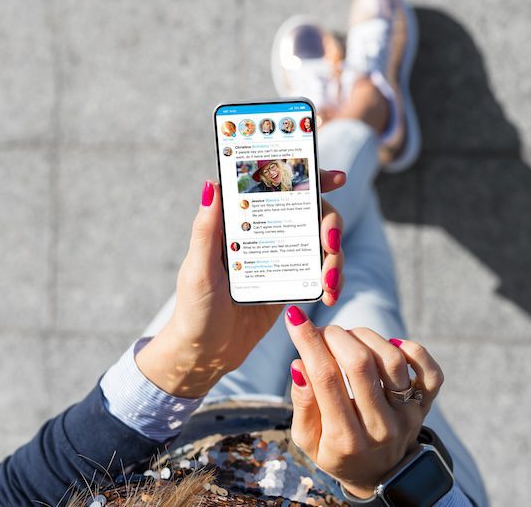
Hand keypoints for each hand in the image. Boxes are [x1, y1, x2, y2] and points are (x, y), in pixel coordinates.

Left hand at [136, 171, 345, 397]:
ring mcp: (280, 257)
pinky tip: (330, 294)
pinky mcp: (291, 282)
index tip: (336, 178)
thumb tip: (212, 184)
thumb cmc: (194, 310)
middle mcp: (264, 233)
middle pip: (310, 212)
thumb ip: (206, 229)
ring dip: (335, 258)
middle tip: (331, 244)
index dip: (308, 177)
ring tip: (330, 284)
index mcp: (239, 221)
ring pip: (321, 242)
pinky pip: (320, 271)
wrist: (206, 354)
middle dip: (331, 224)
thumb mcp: (198, 270)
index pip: (276, 188)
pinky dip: (332, 279)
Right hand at [284, 306, 444, 498]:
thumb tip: (300, 364)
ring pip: (392, 360)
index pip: (325, 378)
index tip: (295, 318)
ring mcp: (407, 416)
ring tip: (349, 338)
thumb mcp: (308, 440)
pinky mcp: (425, 406)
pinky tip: (390, 345)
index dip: (308, 342)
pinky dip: (411, 349)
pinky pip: (430, 371)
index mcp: (345, 439)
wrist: (380, 476)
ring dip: (365, 337)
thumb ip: (302, 403)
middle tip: (324, 332)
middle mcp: (380, 428)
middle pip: (360, 364)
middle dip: (335, 336)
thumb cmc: (337, 452)